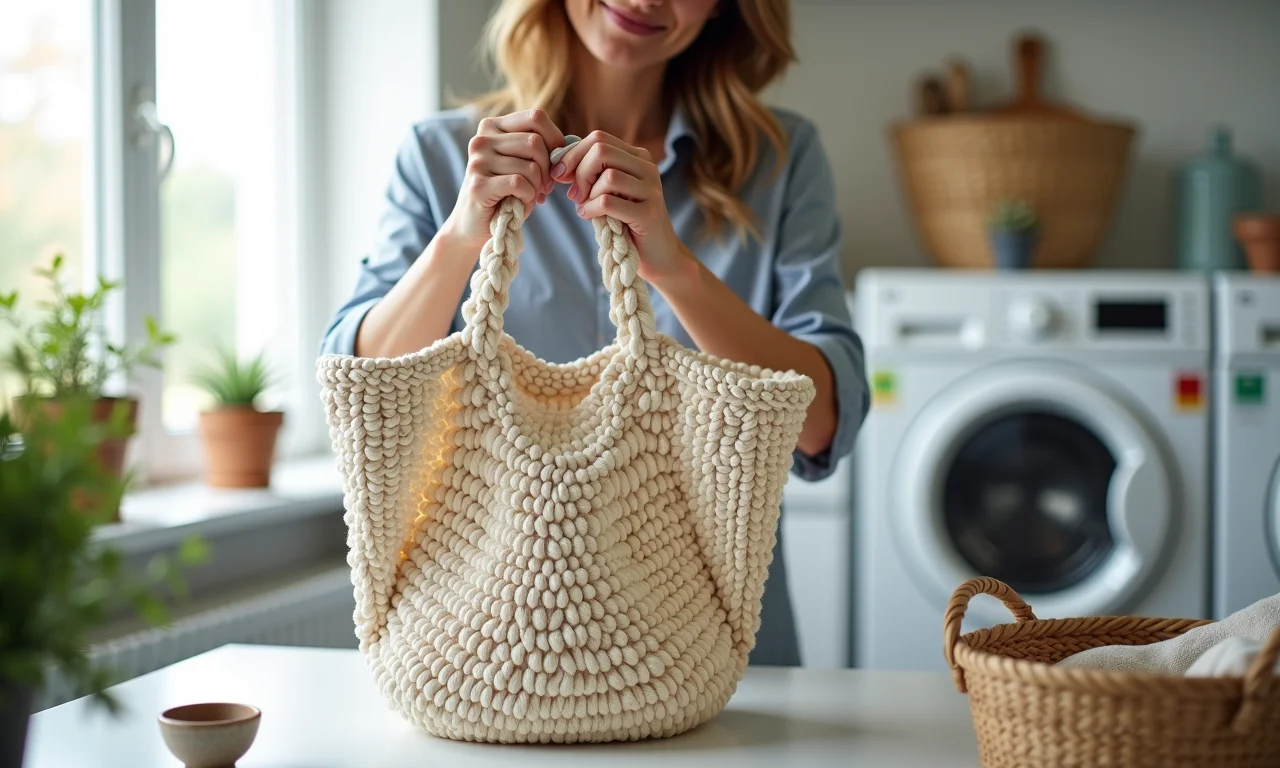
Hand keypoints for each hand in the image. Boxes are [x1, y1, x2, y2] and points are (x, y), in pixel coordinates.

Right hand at [439, 109, 564, 253]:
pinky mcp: (478, 186)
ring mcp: (477, 162)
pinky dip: (528, 196)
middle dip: (548, 168)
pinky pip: (519, 183)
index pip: (536, 117)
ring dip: (537, 186)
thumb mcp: (522, 162)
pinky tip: (520, 202)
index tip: (556, 162)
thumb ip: (539, 147)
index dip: (555, 139)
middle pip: (535, 142)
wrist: (475, 225)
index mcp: (492, 126)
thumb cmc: (505, 192)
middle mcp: (481, 139)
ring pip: (530, 166)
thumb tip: (568, 144)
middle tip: (545, 186)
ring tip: (530, 195)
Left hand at [550, 130, 693, 284]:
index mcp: (637, 157)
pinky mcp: (649, 213)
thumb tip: (558, 161)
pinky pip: (608, 202)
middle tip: (574, 194)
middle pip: (601, 150)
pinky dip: (592, 209)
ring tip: (585, 207)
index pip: (598, 138)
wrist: (658, 255)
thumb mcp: (607, 191)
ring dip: (588, 194)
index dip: (572, 154)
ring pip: (606, 176)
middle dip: (579, 172)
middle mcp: (648, 168)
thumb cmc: (626, 222)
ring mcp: (651, 190)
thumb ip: (590, 172)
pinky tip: (589, 216)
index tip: (559, 175)